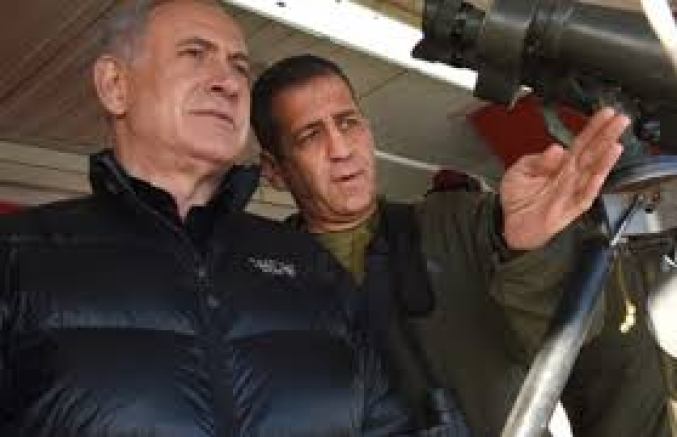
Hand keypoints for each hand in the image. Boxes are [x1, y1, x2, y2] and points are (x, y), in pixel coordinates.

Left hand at [500, 107, 628, 249]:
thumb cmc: (517, 197)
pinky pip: (584, 196)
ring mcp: (573, 191)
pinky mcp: (571, 208)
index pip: (580, 142)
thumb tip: (555, 149)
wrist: (512, 223)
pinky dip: (591, 185)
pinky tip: (599, 173)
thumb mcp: (519, 171)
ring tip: (615, 144)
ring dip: (605, 159)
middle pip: (592, 153)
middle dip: (607, 136)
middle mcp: (570, 175)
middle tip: (621, 120)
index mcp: (559, 163)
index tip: (606, 114)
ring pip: (593, 173)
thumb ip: (537, 160)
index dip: (593, 128)